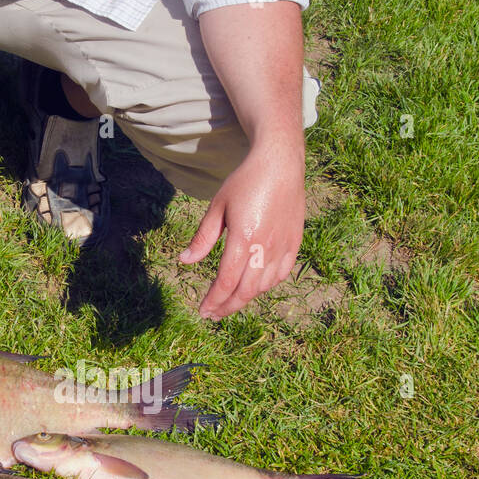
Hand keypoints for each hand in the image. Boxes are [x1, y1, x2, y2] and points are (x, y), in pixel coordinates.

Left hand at [179, 141, 304, 319]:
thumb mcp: (218, 206)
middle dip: (227, 307)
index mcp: (244, 238)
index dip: (213, 300)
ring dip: (245, 298)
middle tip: (213, 314)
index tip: (203, 311)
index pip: (226, 282)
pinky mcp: (294, 244)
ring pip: (263, 286)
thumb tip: (184, 261)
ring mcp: (283, 247)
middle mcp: (265, 247)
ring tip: (230, 301)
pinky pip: (280, 275)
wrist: (281, 164)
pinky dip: (265, 286)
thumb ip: (203, 237)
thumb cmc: (245, 182)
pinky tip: (254, 286)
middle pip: (245, 291)